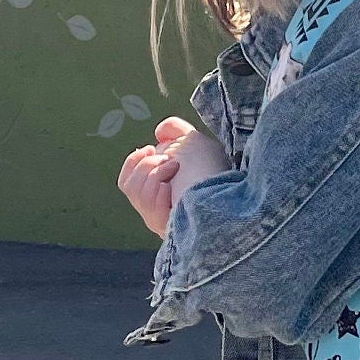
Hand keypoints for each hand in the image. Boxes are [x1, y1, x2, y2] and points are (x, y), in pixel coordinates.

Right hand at [118, 119, 226, 238]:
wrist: (231, 188)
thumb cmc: (215, 168)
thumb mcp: (194, 141)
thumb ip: (175, 131)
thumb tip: (158, 133)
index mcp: (160, 192)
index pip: (128, 182)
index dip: (133, 162)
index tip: (149, 148)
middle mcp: (158, 210)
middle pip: (128, 186)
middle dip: (146, 165)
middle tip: (171, 161)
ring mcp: (161, 222)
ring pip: (135, 193)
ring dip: (153, 174)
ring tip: (176, 169)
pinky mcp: (165, 227)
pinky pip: (147, 207)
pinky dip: (158, 191)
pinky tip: (174, 188)